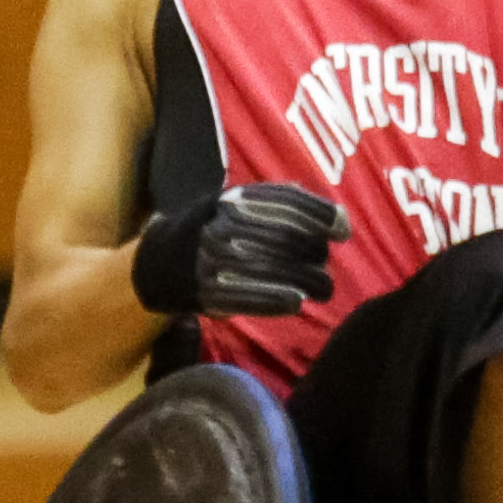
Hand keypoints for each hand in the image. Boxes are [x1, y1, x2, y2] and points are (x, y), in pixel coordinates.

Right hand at [132, 182, 350, 320]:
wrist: (159, 261)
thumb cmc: (216, 229)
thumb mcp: (242, 204)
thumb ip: (288, 206)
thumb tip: (341, 219)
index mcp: (235, 199)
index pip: (291, 203)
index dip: (323, 217)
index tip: (343, 232)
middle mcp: (225, 226)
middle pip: (289, 239)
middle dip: (317, 256)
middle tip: (326, 270)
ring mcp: (214, 258)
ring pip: (278, 270)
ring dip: (308, 282)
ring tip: (322, 290)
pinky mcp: (207, 290)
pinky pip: (253, 298)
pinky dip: (280, 301)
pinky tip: (296, 303)